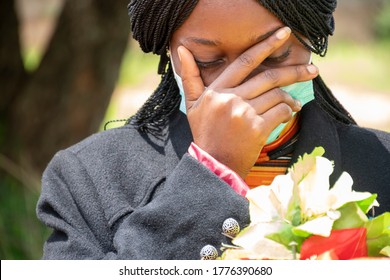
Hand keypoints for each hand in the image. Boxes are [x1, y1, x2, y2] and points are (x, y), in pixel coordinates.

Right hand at [178, 27, 318, 177]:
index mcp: (217, 90)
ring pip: (277, 96)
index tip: (284, 34)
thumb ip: (190, 77)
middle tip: (312, 70)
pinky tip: (287, 115)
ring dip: (290, 99)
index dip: (266, 45)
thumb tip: (182, 49)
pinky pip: (281, 112)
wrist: (213, 164)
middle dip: (294, 72)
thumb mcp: (192, 105)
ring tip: (294, 104)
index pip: (245, 61)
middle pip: (269, 77)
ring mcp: (244, 113)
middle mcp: (231, 98)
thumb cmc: (205, 133)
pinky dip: (288, 112)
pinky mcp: (257, 128)